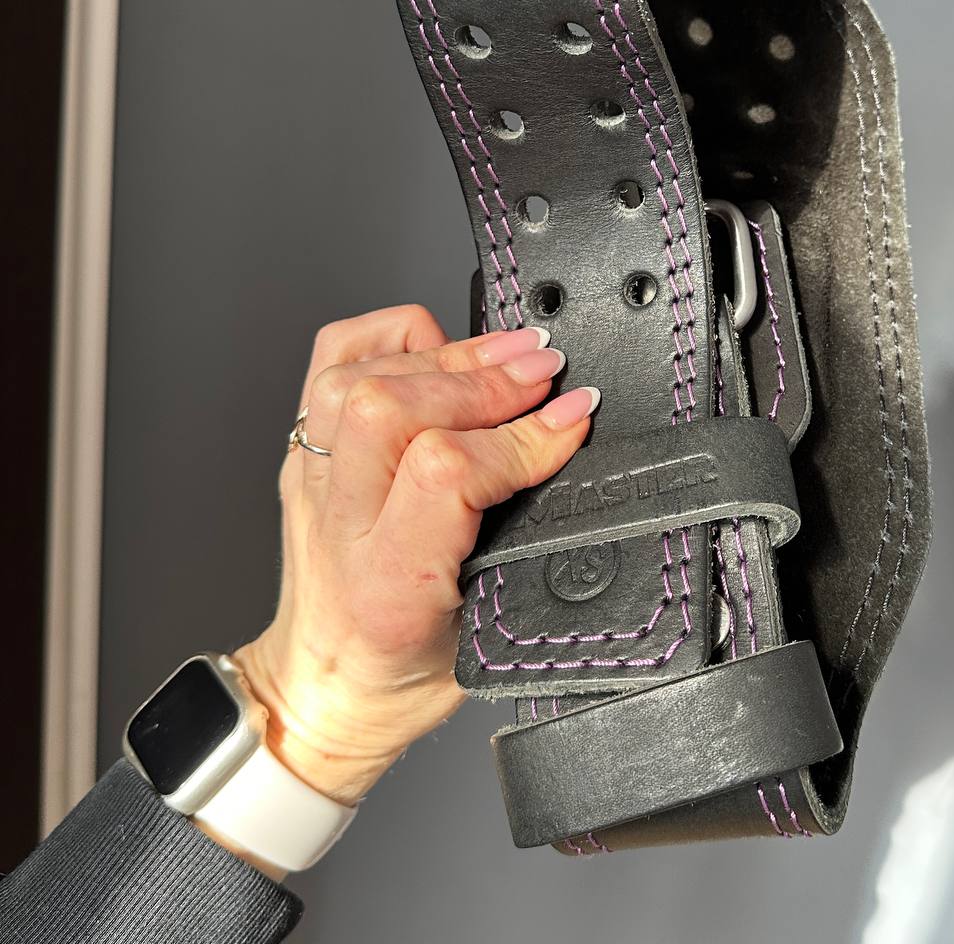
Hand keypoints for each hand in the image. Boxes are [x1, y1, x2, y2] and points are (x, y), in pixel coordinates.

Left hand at [234, 305, 596, 808]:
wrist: (326, 689)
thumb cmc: (400, 674)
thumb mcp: (486, 631)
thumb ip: (526, 543)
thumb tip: (567, 444)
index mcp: (387, 583)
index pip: (446, 472)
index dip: (521, 436)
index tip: (572, 419)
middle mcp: (339, 523)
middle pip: (395, 407)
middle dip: (488, 380)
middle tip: (547, 373)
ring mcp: (312, 480)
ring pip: (358, 376)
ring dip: (447, 353)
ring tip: (509, 354)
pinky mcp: (306, 451)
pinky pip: (331, 362)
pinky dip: (389, 339)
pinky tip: (439, 347)